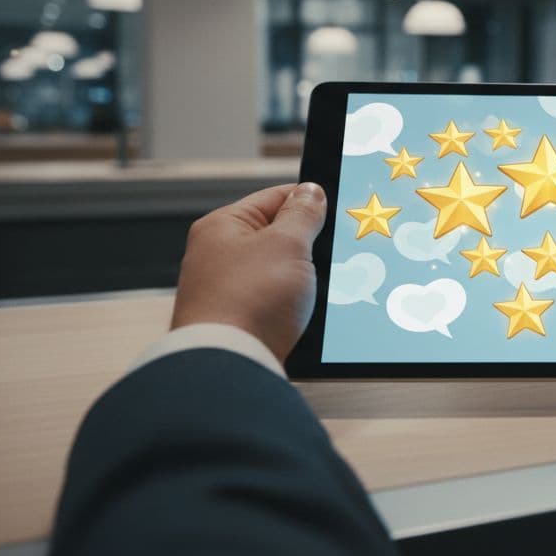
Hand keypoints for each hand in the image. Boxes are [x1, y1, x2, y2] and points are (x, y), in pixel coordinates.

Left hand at [172, 182, 326, 362]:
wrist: (229, 364)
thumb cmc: (248, 300)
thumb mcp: (286, 244)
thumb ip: (302, 214)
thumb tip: (311, 192)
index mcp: (222, 227)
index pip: (273, 198)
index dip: (309, 201)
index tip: (337, 208)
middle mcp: (218, 257)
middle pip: (277, 238)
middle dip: (308, 245)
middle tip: (334, 251)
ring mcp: (226, 292)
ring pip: (279, 274)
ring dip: (304, 279)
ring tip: (324, 284)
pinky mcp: (238, 322)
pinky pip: (275, 305)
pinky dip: (294, 306)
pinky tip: (310, 311)